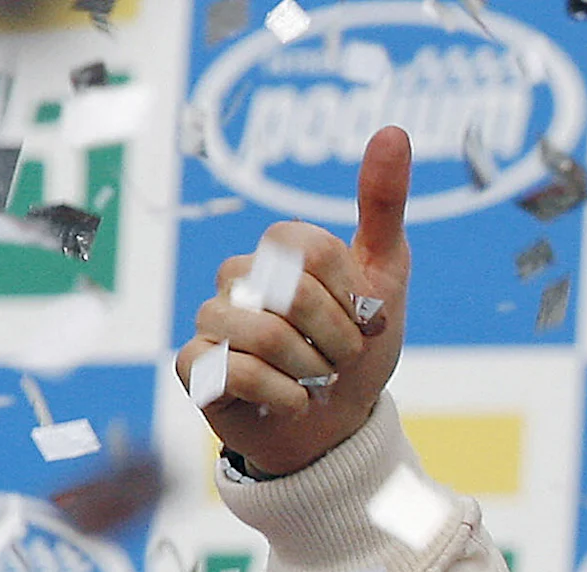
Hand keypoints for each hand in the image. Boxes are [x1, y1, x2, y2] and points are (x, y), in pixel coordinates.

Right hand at [176, 125, 413, 476]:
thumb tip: (393, 131)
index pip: (310, 248)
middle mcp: (238, 275)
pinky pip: (237, 371)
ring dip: (310, 369)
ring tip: (315, 379)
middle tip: (340, 358)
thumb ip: (383, 206)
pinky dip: (284, 396)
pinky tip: (291, 401)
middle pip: (291, 293)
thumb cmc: (358, 350)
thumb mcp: (385, 277)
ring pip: (262, 334)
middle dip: (337, 338)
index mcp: (279, 250)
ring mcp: (211, 319)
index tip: (361, 318)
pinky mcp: (194, 365)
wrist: (337, 426)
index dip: (348, 294)